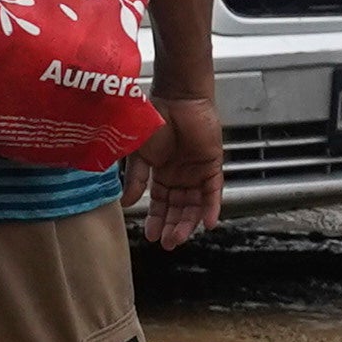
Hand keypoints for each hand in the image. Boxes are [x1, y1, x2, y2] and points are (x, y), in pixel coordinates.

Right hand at [130, 98, 223, 250]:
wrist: (176, 97)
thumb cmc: (153, 119)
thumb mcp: (138, 154)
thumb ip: (135, 179)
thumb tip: (127, 203)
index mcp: (162, 173)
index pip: (161, 204)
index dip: (156, 220)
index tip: (150, 236)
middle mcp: (181, 176)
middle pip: (179, 208)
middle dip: (172, 227)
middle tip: (167, 243)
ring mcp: (197, 171)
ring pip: (195, 204)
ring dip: (188, 222)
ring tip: (179, 237)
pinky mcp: (212, 165)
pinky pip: (214, 191)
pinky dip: (212, 207)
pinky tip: (207, 224)